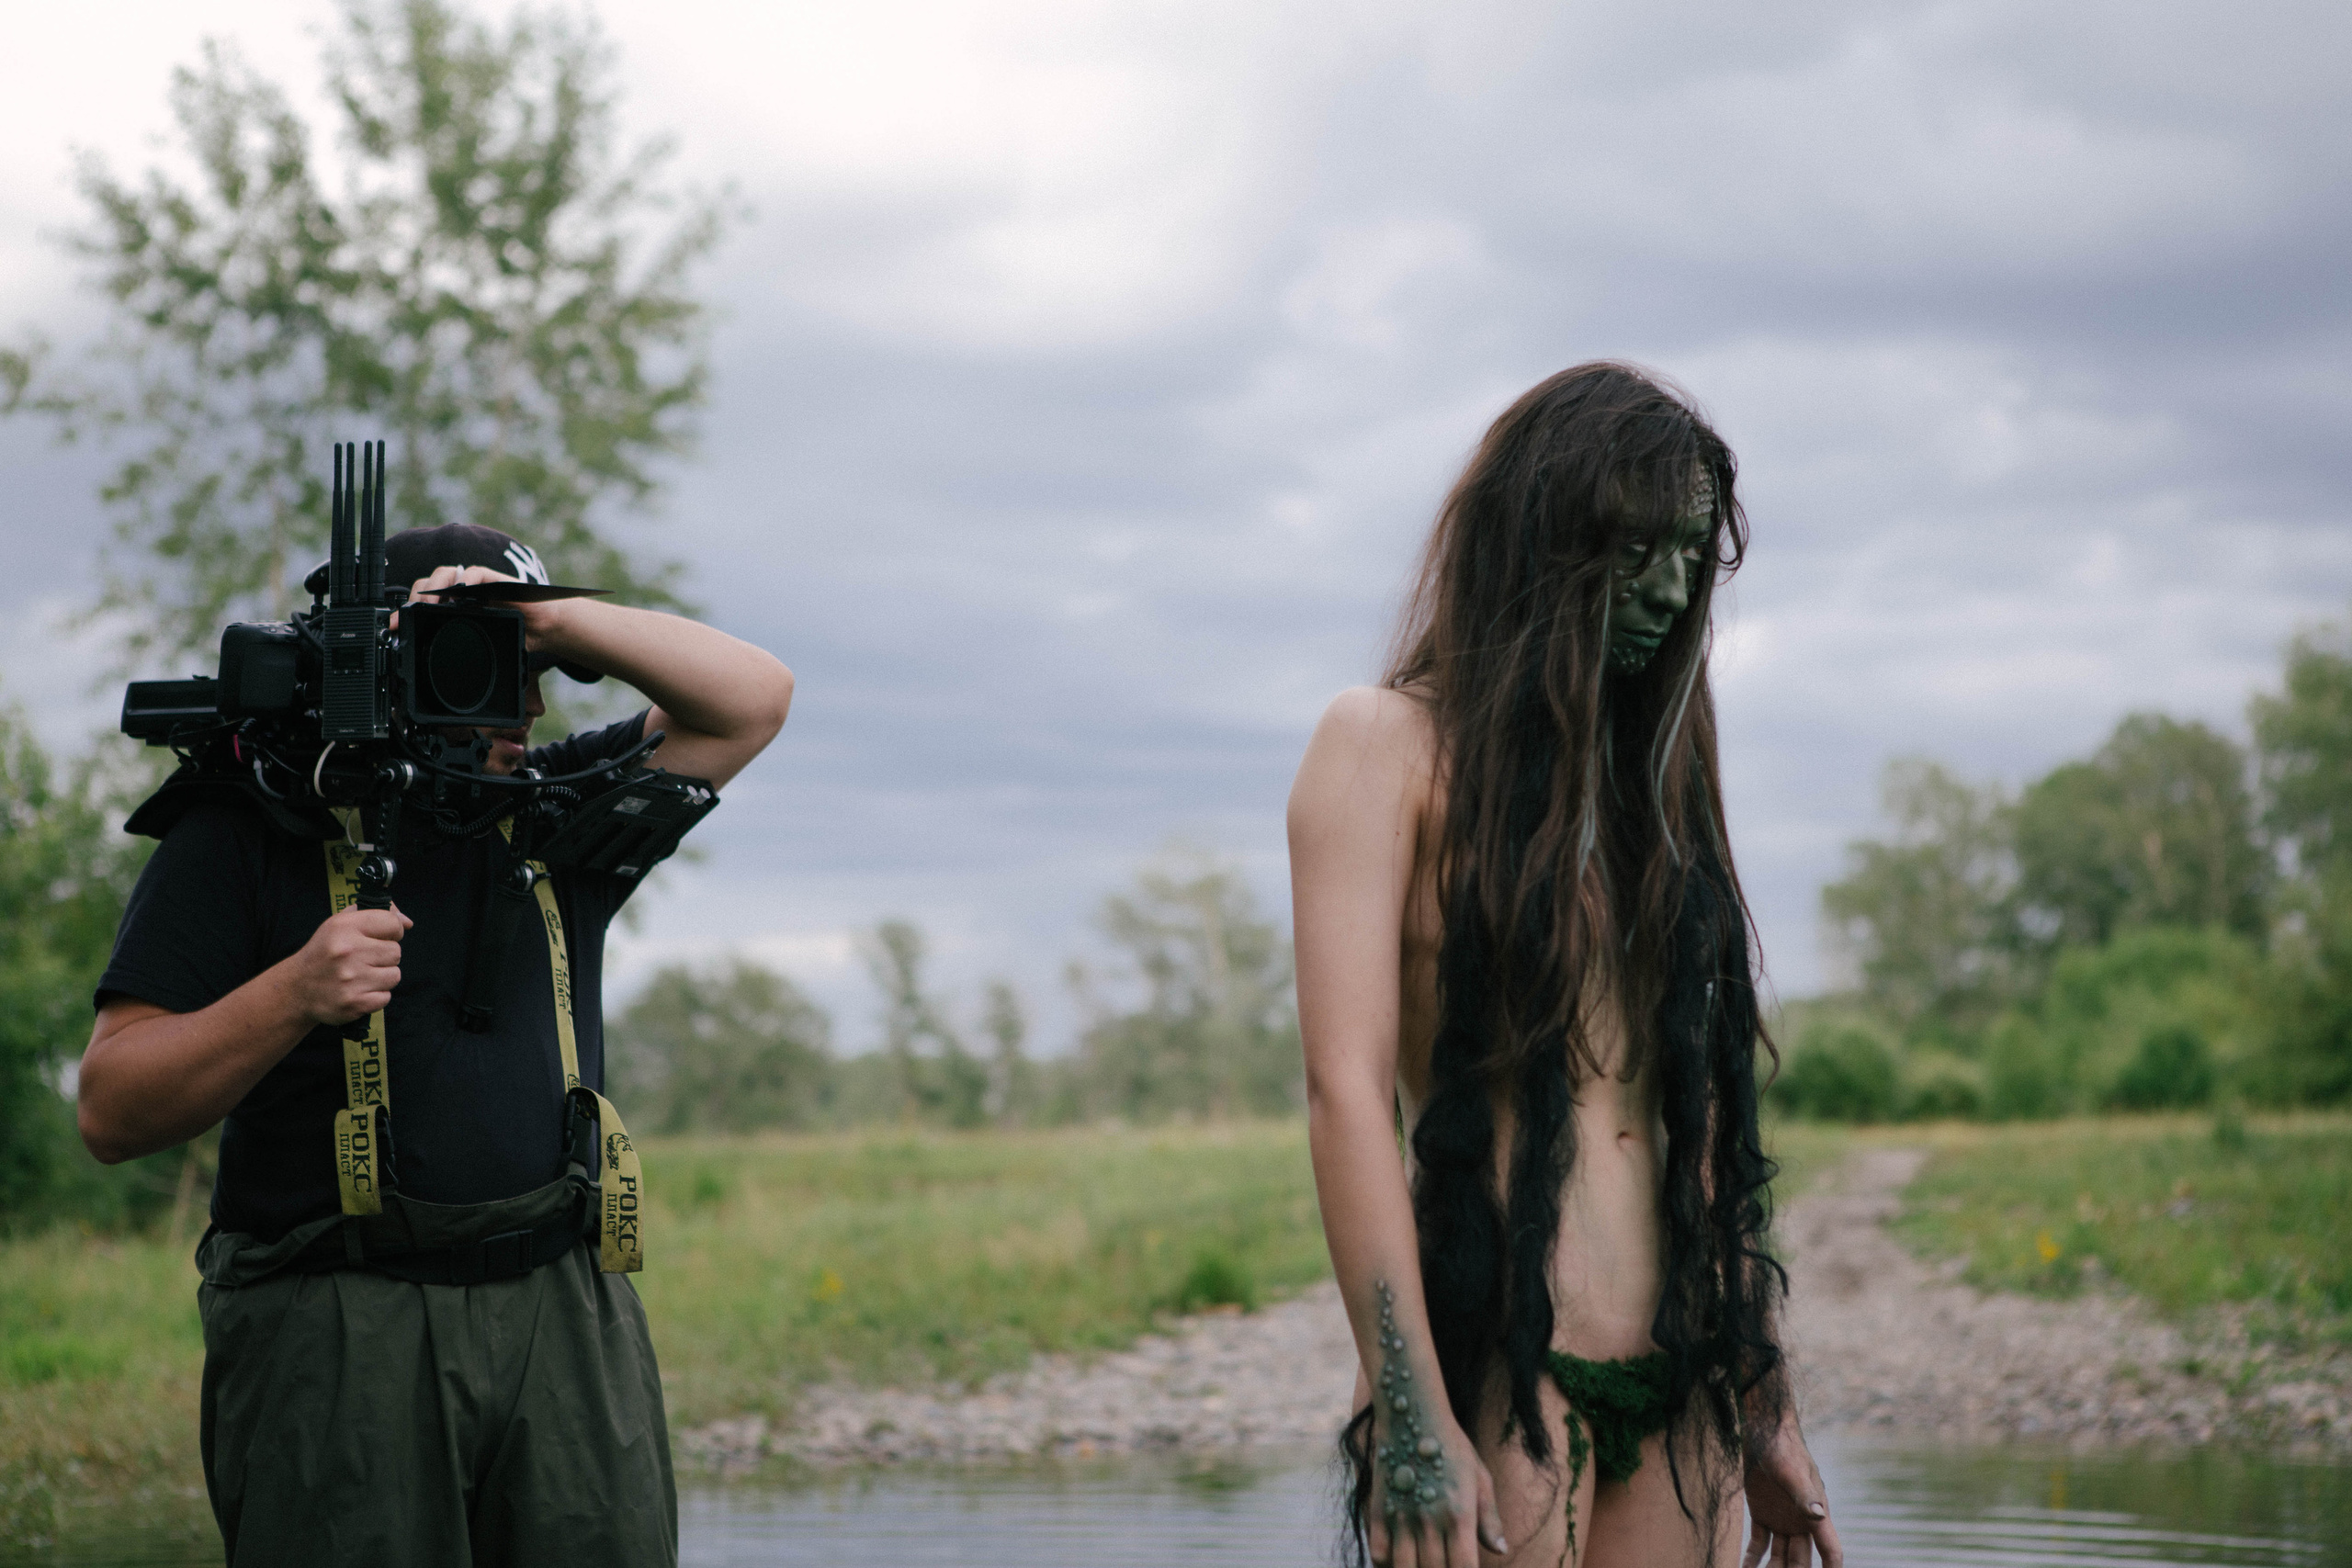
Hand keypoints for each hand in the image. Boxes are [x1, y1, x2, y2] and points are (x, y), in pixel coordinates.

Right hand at [286, 904, 411, 1025]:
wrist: (297, 989)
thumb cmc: (326, 952)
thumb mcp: (341, 923)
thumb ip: (376, 914)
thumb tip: (407, 922)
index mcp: (343, 927)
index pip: (393, 923)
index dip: (393, 931)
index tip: (382, 937)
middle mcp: (347, 951)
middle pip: (396, 952)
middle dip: (385, 956)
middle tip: (366, 960)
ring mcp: (350, 979)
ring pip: (394, 975)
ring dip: (382, 977)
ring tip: (362, 976)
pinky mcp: (353, 1003)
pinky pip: (386, 997)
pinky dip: (376, 996)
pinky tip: (358, 990)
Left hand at [398, 564, 567, 646]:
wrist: (543, 628)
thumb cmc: (515, 636)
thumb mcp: (480, 645)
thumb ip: (461, 648)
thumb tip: (438, 673)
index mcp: (453, 607)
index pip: (423, 601)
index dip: (406, 610)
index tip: (393, 626)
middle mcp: (461, 593)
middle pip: (428, 584)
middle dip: (414, 598)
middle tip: (409, 615)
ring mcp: (476, 585)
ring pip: (445, 573)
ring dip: (434, 587)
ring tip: (428, 603)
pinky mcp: (494, 579)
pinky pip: (474, 573)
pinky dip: (464, 580)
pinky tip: (459, 595)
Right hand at [1367, 1411, 1505, 1567]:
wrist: (1412, 1415)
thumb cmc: (1452, 1447)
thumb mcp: (1479, 1478)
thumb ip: (1490, 1518)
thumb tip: (1501, 1551)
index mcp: (1459, 1514)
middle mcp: (1429, 1520)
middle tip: (1443, 1564)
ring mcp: (1401, 1516)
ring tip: (1423, 1563)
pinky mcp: (1378, 1511)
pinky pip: (1379, 1554)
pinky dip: (1388, 1565)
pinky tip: (1399, 1560)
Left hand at [1742, 1414, 1840, 1567]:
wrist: (1762, 1431)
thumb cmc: (1782, 1447)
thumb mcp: (1791, 1472)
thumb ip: (1804, 1494)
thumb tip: (1819, 1515)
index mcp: (1815, 1514)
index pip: (1830, 1550)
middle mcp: (1801, 1522)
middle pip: (1801, 1560)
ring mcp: (1782, 1520)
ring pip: (1779, 1557)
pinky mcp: (1762, 1514)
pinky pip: (1758, 1544)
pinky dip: (1752, 1559)